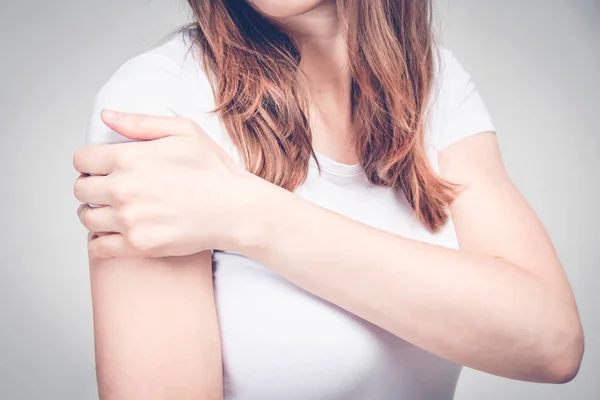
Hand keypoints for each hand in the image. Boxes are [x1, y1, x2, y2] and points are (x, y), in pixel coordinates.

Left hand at [73, 109, 260, 258]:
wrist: (236, 209)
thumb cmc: (214, 169)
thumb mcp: (183, 131)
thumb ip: (140, 122)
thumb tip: (105, 116)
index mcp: (129, 158)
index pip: (82, 160)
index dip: (91, 162)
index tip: (103, 167)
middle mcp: (123, 190)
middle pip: (80, 189)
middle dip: (92, 186)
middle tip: (111, 189)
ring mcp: (130, 220)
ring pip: (86, 218)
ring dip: (95, 213)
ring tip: (114, 211)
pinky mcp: (139, 246)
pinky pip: (98, 247)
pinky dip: (101, 240)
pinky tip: (116, 232)